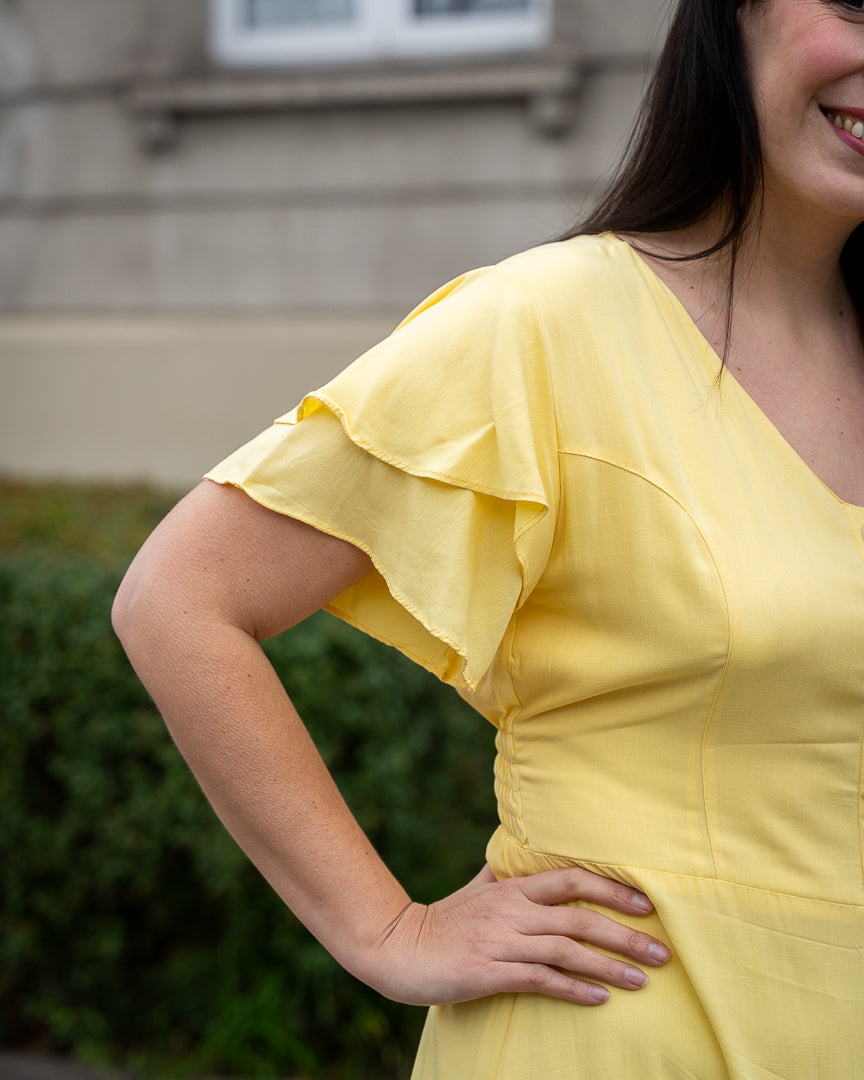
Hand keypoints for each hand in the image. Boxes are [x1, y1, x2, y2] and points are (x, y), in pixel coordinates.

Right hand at [361, 864, 670, 1005]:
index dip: (611, 888)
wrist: (396, 947)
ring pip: (566, 951)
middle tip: (662, 953)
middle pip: (579, 917)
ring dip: (608, 968)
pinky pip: (539, 980)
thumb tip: (519, 859)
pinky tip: (598, 1000)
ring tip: (642, 981)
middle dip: (625, 935)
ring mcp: (500, 942)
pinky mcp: (488, 973)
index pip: (570, 879)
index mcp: (512, 889)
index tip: (646, 903)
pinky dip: (572, 989)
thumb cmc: (440, 921)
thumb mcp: (475, 891)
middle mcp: (511, 911)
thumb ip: (502, 877)